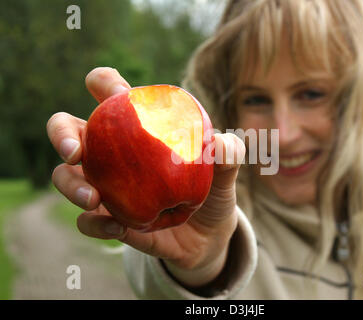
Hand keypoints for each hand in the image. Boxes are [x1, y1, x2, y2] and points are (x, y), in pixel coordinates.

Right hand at [46, 67, 245, 286]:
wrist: (209, 235)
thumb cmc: (213, 189)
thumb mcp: (225, 172)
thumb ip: (228, 155)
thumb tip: (220, 144)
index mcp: (136, 127)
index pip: (110, 92)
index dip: (104, 83)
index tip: (115, 93)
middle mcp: (112, 152)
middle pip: (68, 129)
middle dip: (60, 133)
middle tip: (74, 151)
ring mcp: (105, 186)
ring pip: (66, 177)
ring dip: (71, 186)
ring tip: (93, 199)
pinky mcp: (107, 219)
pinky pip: (88, 221)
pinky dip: (96, 224)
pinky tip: (118, 227)